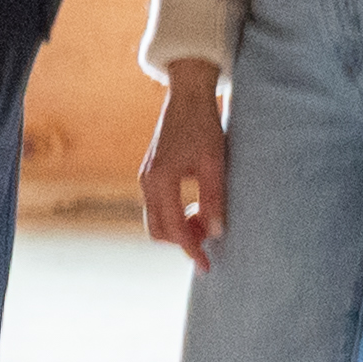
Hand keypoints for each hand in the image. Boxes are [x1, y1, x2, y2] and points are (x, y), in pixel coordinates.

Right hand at [139, 71, 228, 260]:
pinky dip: (175, 214)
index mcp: (161, 180)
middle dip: (182, 241)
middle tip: (209, 240)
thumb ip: (214, 199)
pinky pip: (158, 205)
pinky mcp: (151, 172)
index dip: (191, 249)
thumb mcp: (214, 163)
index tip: (206, 266)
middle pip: (158, 230)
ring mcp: (146, 177)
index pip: (174, 228)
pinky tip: (196, 206)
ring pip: (156, 219)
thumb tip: (215, 232)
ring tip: (206, 220)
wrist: (187, 95)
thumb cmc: (203, 126)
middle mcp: (147, 182)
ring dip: (179, 227)